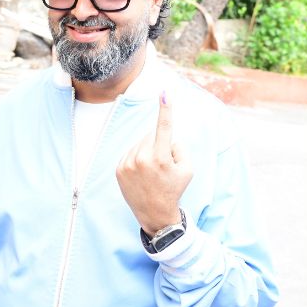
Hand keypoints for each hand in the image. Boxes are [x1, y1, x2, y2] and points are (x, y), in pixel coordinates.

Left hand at [116, 92, 192, 235]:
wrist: (154, 213)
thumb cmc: (174, 189)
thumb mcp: (187, 169)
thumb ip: (179, 147)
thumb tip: (167, 134)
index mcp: (161, 158)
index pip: (164, 128)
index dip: (165, 109)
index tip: (164, 93)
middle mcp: (142, 159)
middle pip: (151, 136)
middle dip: (159, 143)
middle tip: (163, 164)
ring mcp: (128, 164)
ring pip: (140, 143)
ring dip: (147, 150)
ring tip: (151, 171)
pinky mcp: (119, 169)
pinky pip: (130, 152)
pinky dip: (137, 157)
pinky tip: (141, 173)